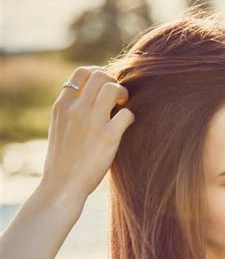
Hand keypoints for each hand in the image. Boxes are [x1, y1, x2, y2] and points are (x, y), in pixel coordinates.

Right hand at [40, 66, 134, 199]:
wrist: (62, 186)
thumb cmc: (63, 161)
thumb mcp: (59, 128)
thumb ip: (71, 111)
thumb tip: (89, 99)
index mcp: (63, 105)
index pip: (82, 72)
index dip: (98, 74)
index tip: (104, 87)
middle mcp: (77, 109)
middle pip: (99, 75)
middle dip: (112, 81)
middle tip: (117, 97)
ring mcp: (92, 122)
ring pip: (112, 87)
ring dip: (122, 93)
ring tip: (123, 106)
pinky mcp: (108, 137)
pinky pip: (127, 114)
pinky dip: (130, 116)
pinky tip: (127, 125)